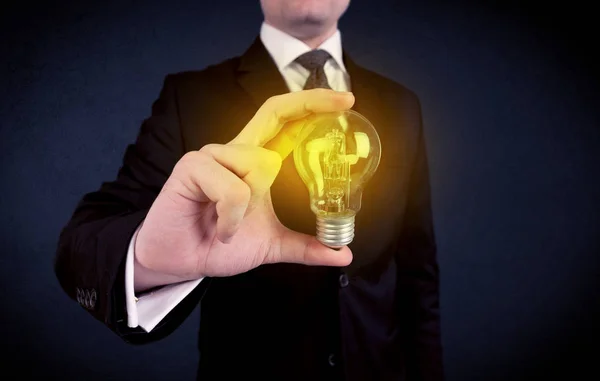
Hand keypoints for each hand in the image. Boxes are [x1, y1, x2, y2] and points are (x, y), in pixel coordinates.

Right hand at [134, 89, 354, 290]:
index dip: (311, 105)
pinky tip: (220, 230)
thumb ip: (306, 246)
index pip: (283, 122)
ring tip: (231, 228)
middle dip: (310, 103)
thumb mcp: (271, 245)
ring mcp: (212, 156)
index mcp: (253, 163)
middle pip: (274, 113)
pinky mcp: (192, 167)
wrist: (179, 262)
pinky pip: (232, 188)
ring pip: (258, 163)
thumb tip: (343, 255)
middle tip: (345, 104)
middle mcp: (234, 151)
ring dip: (251, 206)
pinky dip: (232, 217)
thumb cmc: (218, 244)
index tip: (346, 101)